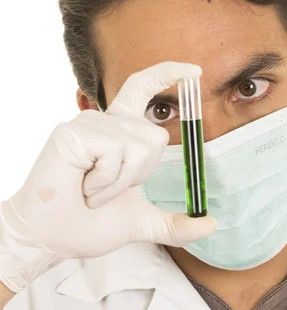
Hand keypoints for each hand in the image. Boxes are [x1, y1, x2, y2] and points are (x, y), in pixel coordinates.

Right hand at [0, 61, 215, 292]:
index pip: (144, 87)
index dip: (169, 74)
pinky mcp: (73, 133)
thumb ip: (174, 224)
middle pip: (156, 137)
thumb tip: (211, 224)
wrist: (51, 238)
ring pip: (137, 148)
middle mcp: (106, 121)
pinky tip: (81, 186)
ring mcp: (88, 124)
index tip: (194, 70)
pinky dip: (103, 182)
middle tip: (105, 190)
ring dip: (117, 183)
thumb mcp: (141, 222)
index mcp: (120, 131)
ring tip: (89, 190)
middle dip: (139, 175)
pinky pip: (114, 153)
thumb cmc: (87, 224)